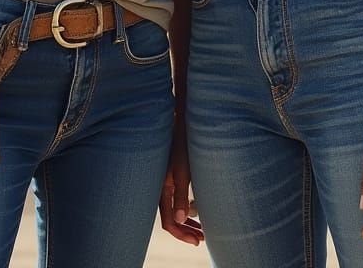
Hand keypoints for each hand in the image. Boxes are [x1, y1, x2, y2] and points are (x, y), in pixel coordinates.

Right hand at [158, 122, 203, 245]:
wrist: (178, 120)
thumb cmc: (182, 144)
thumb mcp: (183, 170)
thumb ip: (180, 195)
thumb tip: (178, 220)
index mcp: (161, 188)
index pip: (168, 222)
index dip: (182, 234)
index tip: (197, 241)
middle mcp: (160, 186)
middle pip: (170, 217)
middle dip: (185, 230)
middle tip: (201, 239)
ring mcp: (164, 179)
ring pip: (172, 208)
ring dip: (186, 220)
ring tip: (201, 228)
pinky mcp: (170, 172)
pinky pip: (174, 197)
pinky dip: (184, 207)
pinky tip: (195, 206)